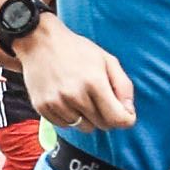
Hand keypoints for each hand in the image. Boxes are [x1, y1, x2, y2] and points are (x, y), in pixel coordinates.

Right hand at [11, 14, 136, 131]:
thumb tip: (129, 112)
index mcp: (94, 82)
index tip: (124, 112)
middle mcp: (75, 96)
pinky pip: (64, 125)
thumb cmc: (76, 49)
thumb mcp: (107, 60)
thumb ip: (123, 86)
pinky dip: (69, 116)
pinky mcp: (42, 107)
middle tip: (99, 98)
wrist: (40, 41)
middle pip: (102, 125)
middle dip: (106, 115)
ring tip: (80, 96)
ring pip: (83, 127)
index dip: (126, 119)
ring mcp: (57, 103)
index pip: (118, 119)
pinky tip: (66, 99)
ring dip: (86, 117)